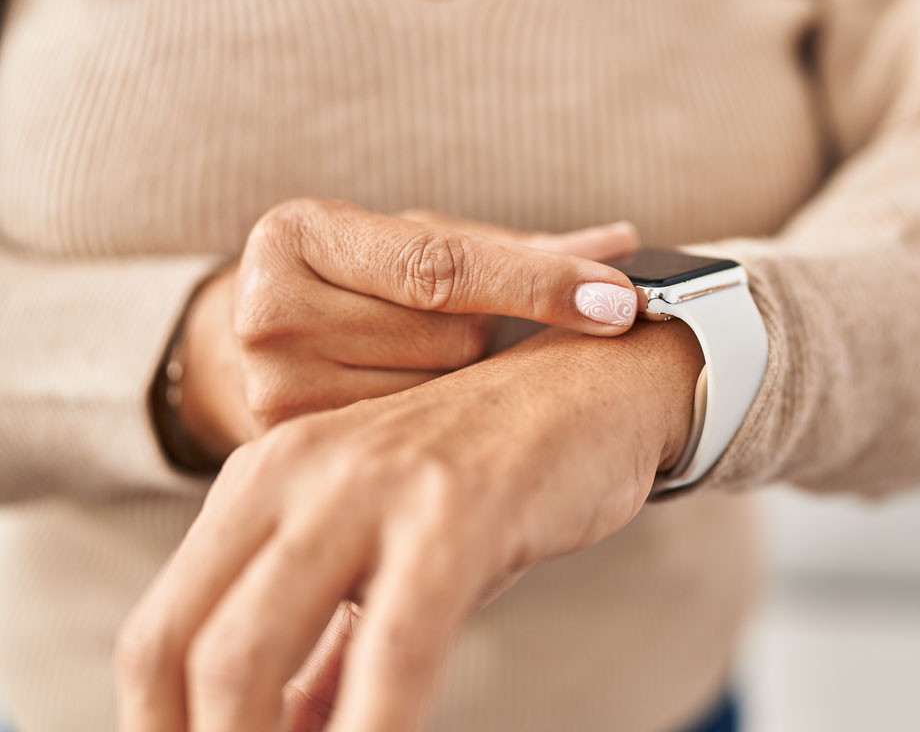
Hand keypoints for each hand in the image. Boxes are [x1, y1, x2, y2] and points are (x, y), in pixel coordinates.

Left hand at [115, 321, 703, 731]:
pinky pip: (391, 651)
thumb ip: (324, 658)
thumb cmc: (487, 487)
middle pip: (177, 651)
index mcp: (259, 485)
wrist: (594, 389)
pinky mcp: (455, 511)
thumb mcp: (382, 564)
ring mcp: (370, 487)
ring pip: (248, 655)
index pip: (157, 636)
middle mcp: (292, 475)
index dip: (157, 730)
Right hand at [177, 199, 640, 459]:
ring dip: (461, 384)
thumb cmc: (359, 283)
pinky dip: (437, 426)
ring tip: (421, 362)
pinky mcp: (284, 452)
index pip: (442, 267)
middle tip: (467, 330)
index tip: (621, 300)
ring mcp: (271, 389)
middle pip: (447, 338)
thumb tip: (625, 240)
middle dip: (485, 335)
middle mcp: (269, 310)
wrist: (251, 346)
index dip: (540, 284)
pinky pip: (407, 446)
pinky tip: (424, 413)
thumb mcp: (419, 245)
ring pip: (436, 399)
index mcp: (300, 234)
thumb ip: (517, 248)